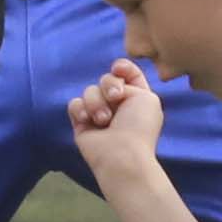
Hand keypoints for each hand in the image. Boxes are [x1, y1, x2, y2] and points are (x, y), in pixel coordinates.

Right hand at [68, 56, 176, 197]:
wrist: (121, 154)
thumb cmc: (138, 127)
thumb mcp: (146, 97)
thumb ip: (129, 82)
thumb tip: (110, 89)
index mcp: (137, 98)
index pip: (127, 73)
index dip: (122, 67)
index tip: (118, 69)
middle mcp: (118, 105)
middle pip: (107, 79)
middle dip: (109, 84)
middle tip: (115, 98)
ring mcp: (98, 113)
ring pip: (90, 91)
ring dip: (96, 102)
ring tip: (104, 120)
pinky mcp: (81, 123)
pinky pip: (74, 104)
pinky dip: (80, 110)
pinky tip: (88, 120)